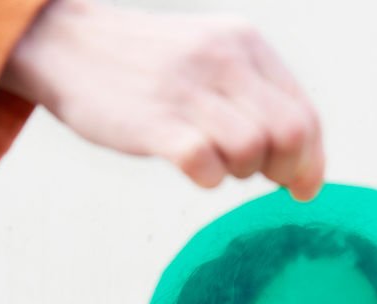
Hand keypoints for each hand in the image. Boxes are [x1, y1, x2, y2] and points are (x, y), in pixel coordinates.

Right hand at [0, 0, 323, 199]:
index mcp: (245, 45)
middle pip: (290, 135)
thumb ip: (258, 100)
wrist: (65, 44)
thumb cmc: (148, 65)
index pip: (305, 114)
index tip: (302, 186)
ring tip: (214, 161)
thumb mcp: (211, 58)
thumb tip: (306, 170)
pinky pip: (206, 165)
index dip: (312, 160)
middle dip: (285, 171)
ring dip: (240, 173)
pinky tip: (190, 167)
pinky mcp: (155, 122)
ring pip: (252, 151)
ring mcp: (188, 90)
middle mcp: (223, 61)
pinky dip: (207, 178)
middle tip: (260, 177)